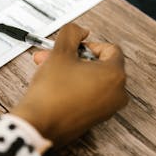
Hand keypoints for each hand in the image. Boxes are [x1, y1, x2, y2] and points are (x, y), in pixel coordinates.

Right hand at [11, 23, 127, 146]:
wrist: (38, 124)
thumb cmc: (51, 92)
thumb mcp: (60, 53)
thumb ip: (72, 33)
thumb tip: (80, 31)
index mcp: (115, 75)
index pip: (110, 49)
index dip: (87, 45)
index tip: (71, 47)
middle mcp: (117, 93)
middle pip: (99, 66)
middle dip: (73, 58)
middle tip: (53, 57)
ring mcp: (107, 109)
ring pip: (91, 81)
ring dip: (71, 72)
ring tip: (48, 70)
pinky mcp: (94, 120)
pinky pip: (88, 96)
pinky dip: (73, 88)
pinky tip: (53, 86)